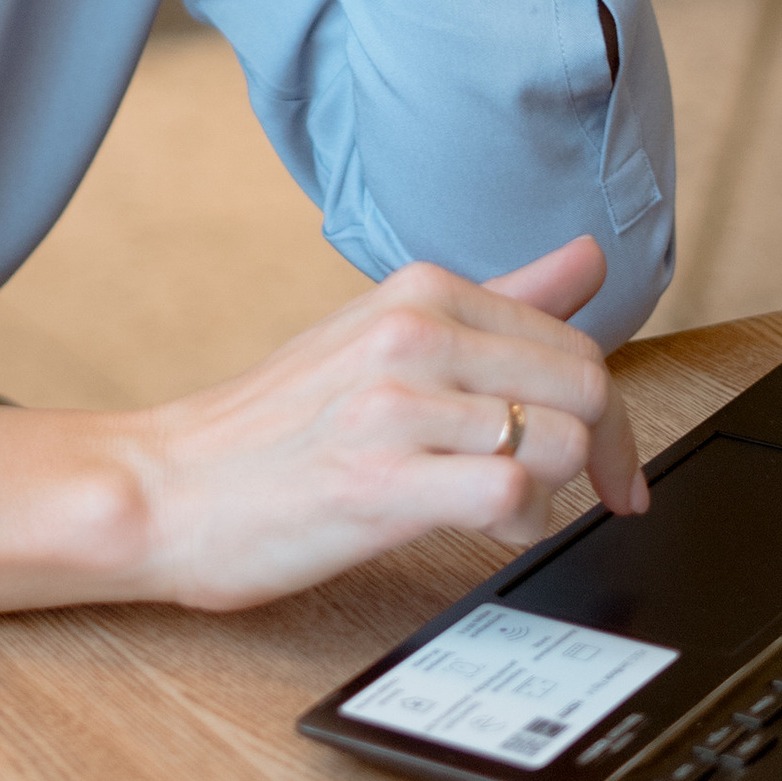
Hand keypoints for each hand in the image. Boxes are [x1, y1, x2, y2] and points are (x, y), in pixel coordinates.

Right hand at [0, 237, 646, 620]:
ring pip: (559, 442)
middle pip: (585, 389)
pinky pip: (512, 497)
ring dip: (553, 494)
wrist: (170, 486)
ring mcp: (393, 404)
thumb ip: (500, 298)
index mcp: (416, 289)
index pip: (575, 338)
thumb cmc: (277, 423)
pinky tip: (475, 526)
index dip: (611, 411)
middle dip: (607, 456)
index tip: (610, 458)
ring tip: (495, 504)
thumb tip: (589, 254)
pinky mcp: (380, 482)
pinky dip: (517, 525)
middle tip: (589, 499)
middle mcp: (409, 331)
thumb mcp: (384, 334)